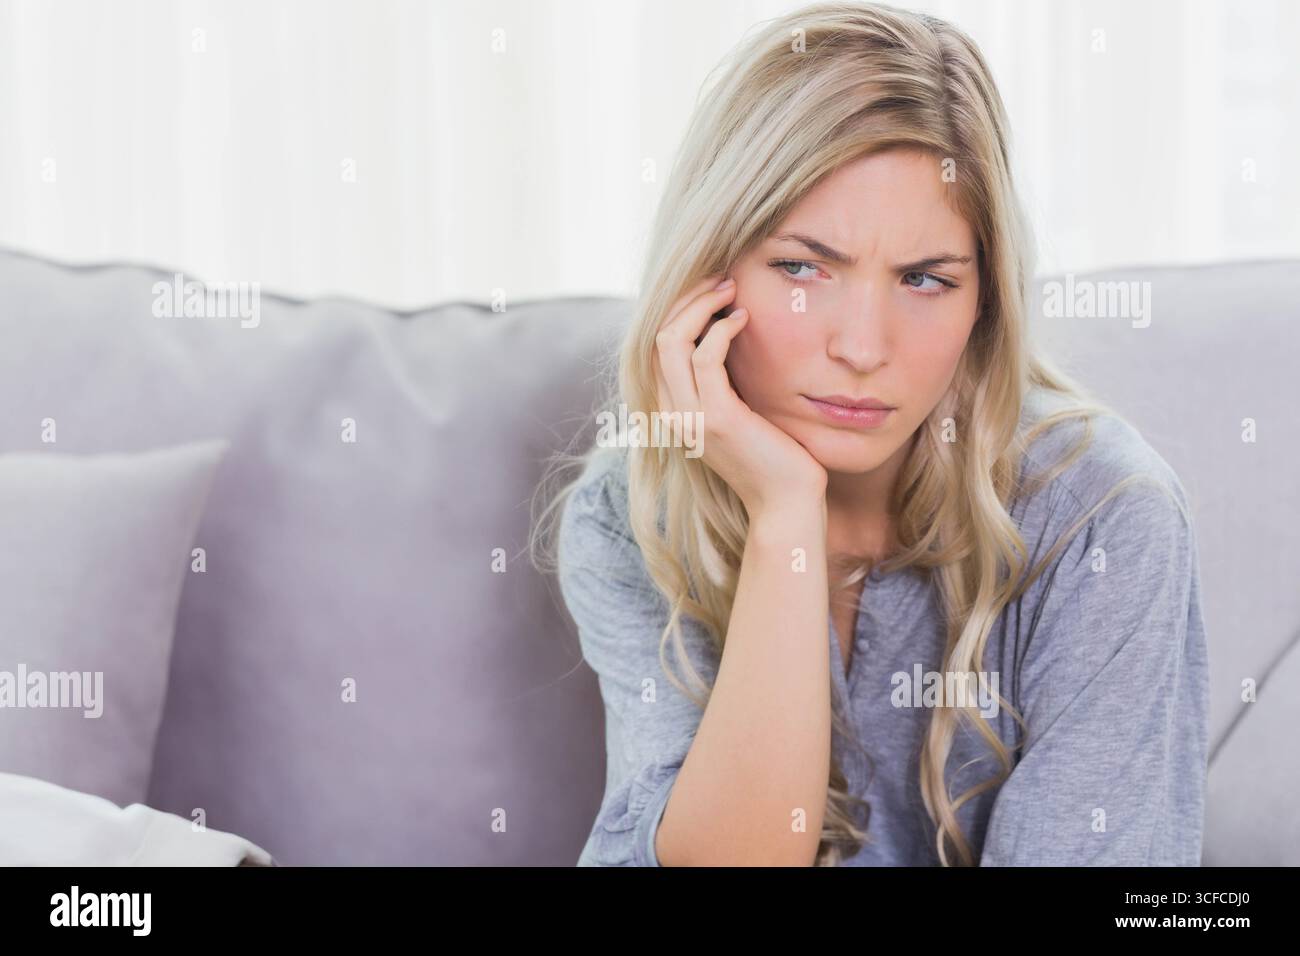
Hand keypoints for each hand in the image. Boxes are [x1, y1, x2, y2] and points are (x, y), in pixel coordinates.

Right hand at [653, 273, 826, 517]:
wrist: (786, 502)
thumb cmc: (772, 456)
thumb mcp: (738, 411)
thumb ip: (722, 381)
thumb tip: (724, 332)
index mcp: (673, 410)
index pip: (656, 347)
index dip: (678, 309)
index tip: (711, 289)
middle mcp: (672, 413)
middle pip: (656, 337)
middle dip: (686, 298)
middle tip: (720, 278)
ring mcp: (690, 417)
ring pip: (671, 341)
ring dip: (701, 306)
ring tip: (730, 290)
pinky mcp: (717, 419)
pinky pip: (705, 358)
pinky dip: (722, 330)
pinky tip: (743, 320)